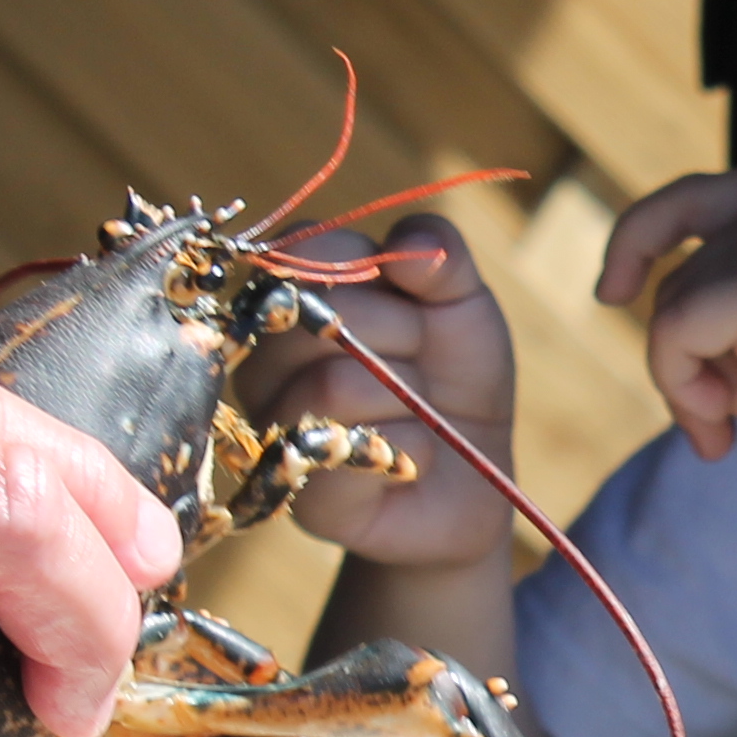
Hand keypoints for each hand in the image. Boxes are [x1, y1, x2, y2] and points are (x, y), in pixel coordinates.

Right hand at [230, 214, 516, 571]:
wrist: (474, 474)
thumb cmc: (452, 377)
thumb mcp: (463, 302)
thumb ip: (440, 256)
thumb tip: (407, 246)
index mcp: (293, 298)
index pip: (301, 248)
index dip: (368, 267)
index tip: (414, 297)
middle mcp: (263, 358)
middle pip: (316, 314)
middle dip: (403, 332)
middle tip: (425, 361)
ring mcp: (270, 424)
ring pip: (332, 385)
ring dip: (409, 395)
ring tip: (421, 412)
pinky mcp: (296, 489)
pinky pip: (353, 449)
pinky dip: (412, 447)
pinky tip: (416, 458)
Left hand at [602, 172, 736, 475]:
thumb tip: (683, 330)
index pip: (692, 198)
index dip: (640, 239)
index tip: (614, 290)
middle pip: (680, 276)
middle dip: (693, 354)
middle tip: (729, 415)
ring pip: (674, 316)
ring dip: (705, 386)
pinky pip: (672, 343)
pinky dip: (686, 396)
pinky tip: (730, 436)